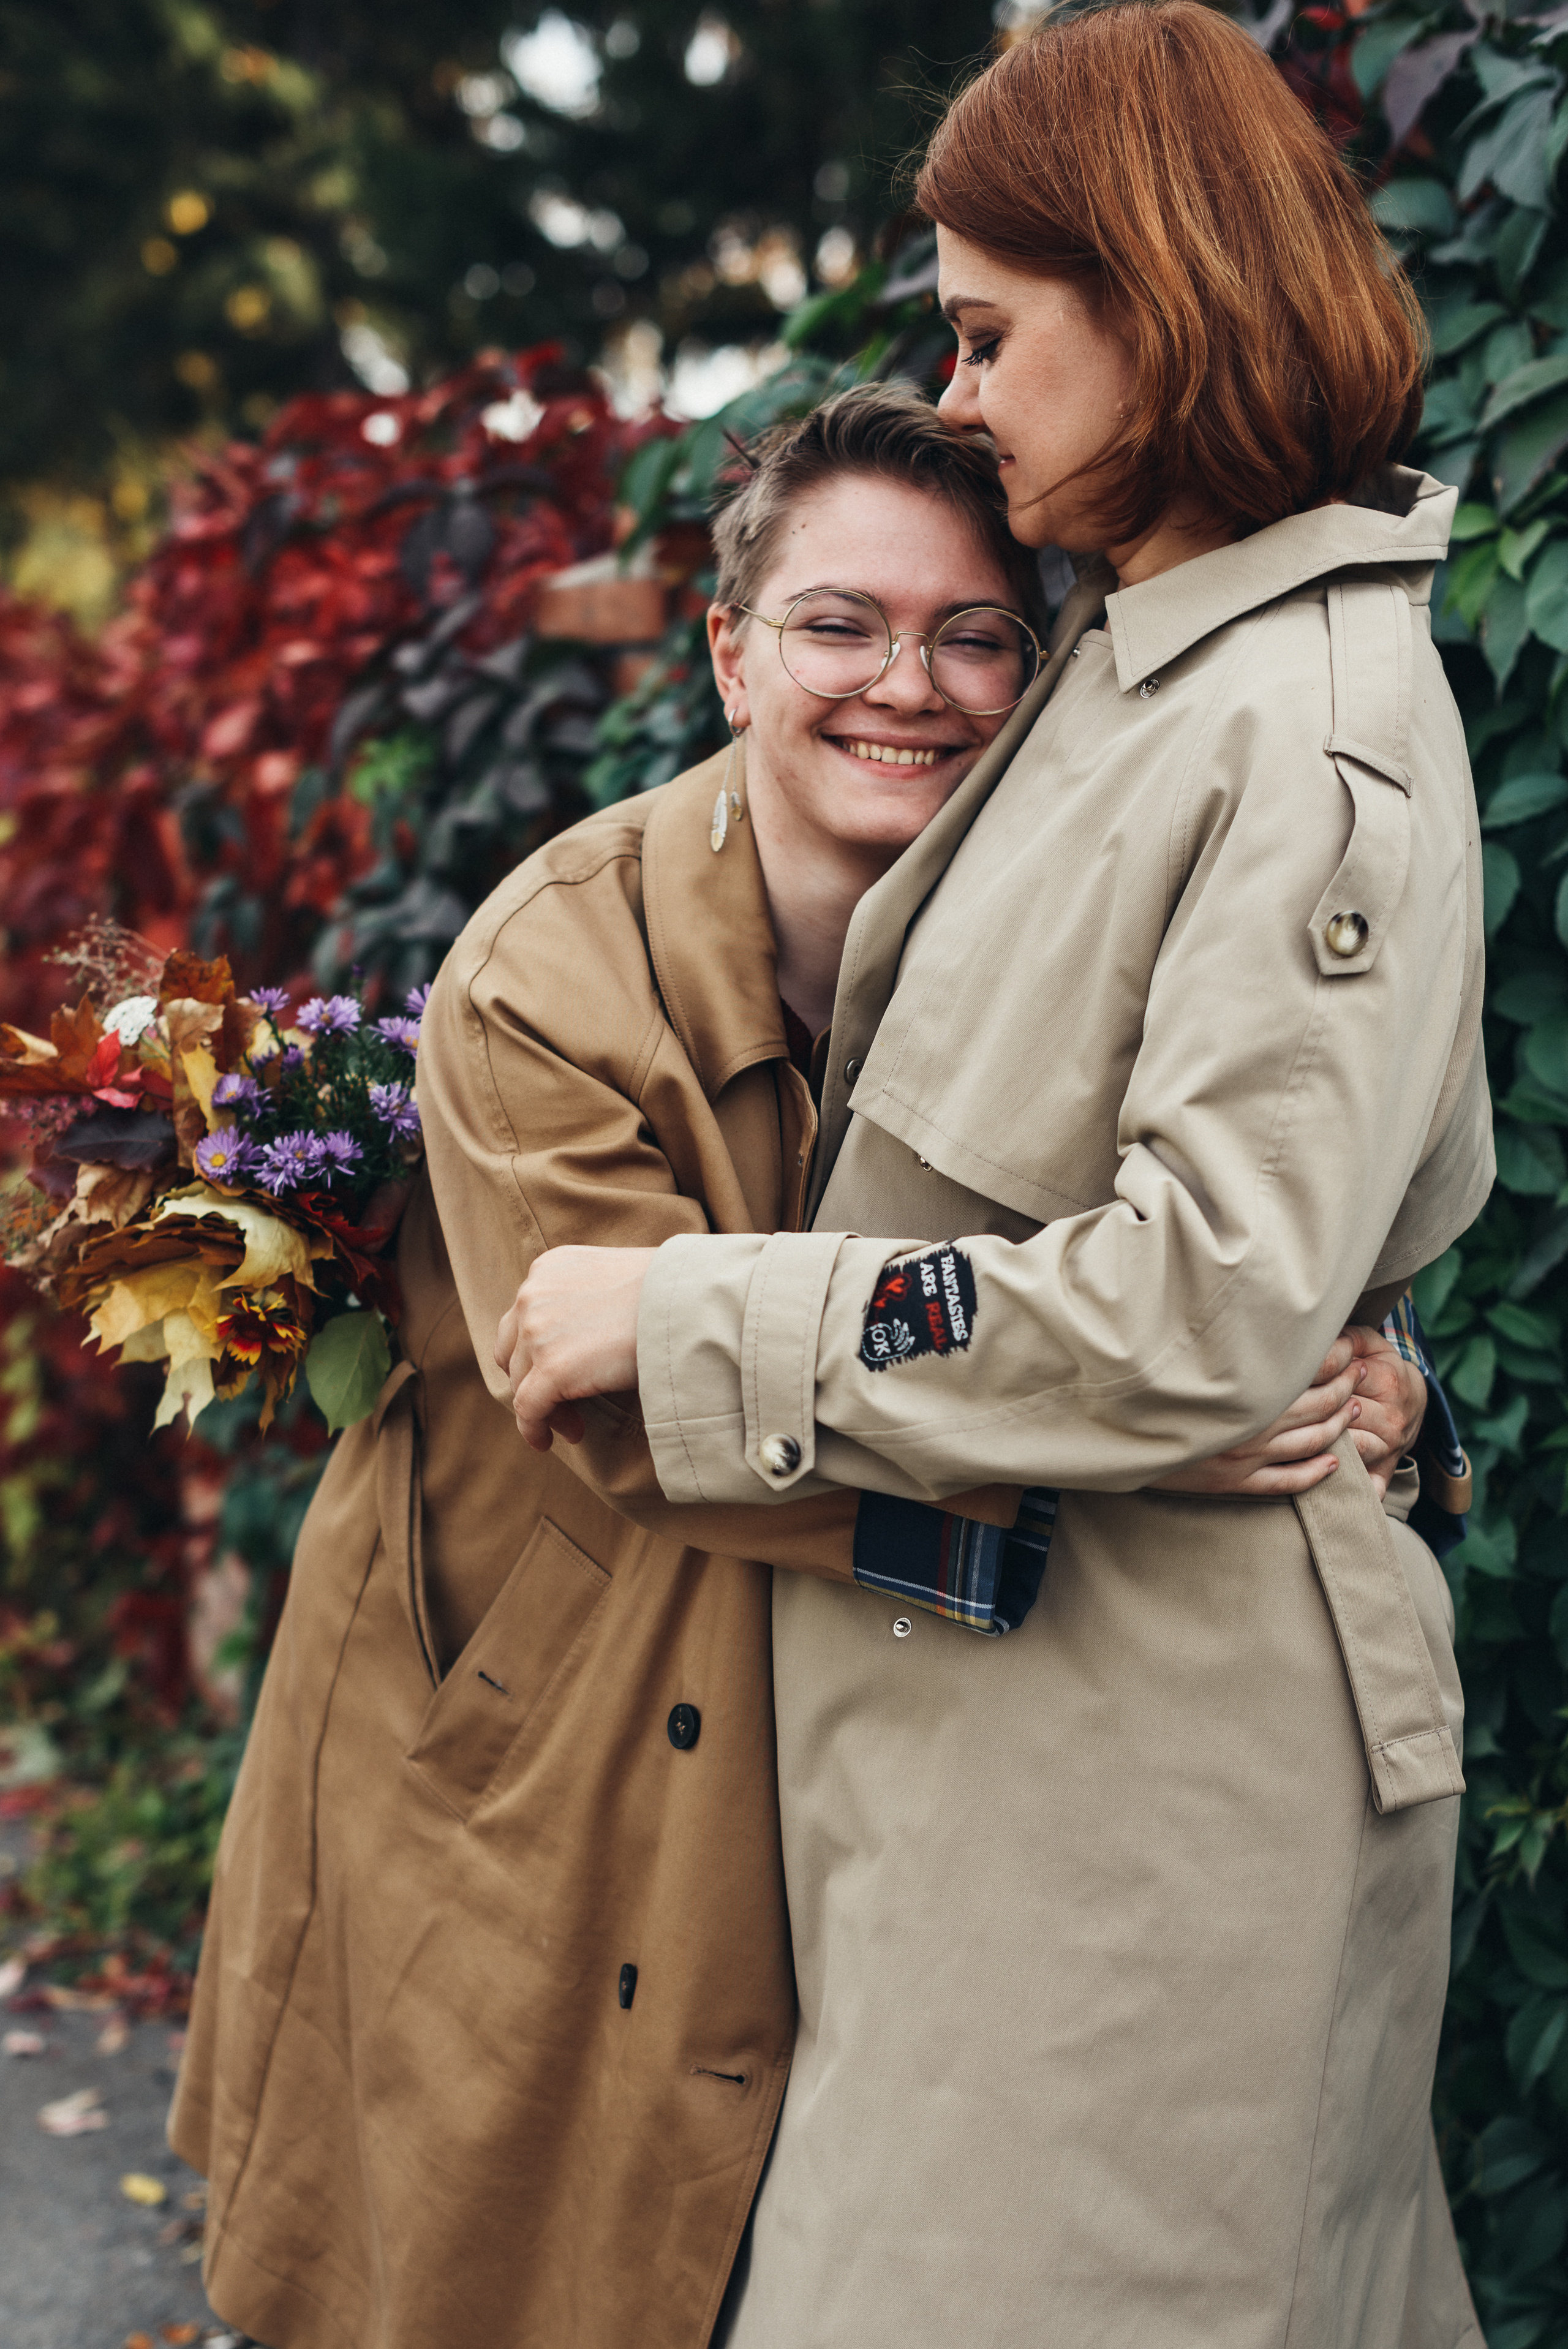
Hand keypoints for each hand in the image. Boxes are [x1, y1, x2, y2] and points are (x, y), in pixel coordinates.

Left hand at [494, 1245, 657, 1452]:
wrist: (689, 1301)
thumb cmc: (670, 1292)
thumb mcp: (614, 1279)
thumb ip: (585, 1300)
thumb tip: (584, 1337)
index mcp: (547, 1269)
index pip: (523, 1319)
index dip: (535, 1354)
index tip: (560, 1376)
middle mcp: (532, 1295)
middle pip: (513, 1352)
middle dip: (532, 1380)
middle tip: (563, 1403)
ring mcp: (537, 1331)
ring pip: (520, 1384)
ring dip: (543, 1407)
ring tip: (573, 1425)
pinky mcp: (551, 1369)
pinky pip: (528, 1409)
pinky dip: (534, 1429)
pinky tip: (551, 1440)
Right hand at [1153, 1323, 1426, 1499]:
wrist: (1111, 1435)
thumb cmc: (1144, 1390)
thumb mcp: (1181, 1355)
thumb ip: (1220, 1339)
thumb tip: (1248, 1311)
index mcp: (1241, 1385)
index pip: (1305, 1367)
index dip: (1333, 1356)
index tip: (1348, 1345)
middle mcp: (1250, 1421)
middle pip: (1318, 1403)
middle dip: (1346, 1386)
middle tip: (1360, 1372)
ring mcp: (1244, 1456)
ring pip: (1312, 1441)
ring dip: (1340, 1425)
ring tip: (1355, 1410)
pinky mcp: (1234, 1482)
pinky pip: (1288, 1482)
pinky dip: (1316, 1474)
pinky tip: (1334, 1465)